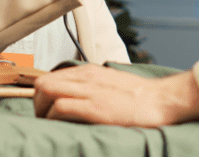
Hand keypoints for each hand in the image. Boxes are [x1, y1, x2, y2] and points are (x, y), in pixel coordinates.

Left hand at [33, 64, 198, 126]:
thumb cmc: (140, 97)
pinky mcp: (94, 106)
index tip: (45, 109)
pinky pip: (60, 107)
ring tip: (51, 124)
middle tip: (46, 119)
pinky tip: (60, 127)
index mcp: (89, 71)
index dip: (43, 95)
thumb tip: (75, 98)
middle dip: (37, 103)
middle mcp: (85, 76)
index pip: (51, 76)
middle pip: (42, 82)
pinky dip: (53, 118)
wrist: (161, 100)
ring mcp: (88, 90)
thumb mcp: (110, 83)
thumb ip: (91, 86)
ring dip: (42, 111)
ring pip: (45, 90)